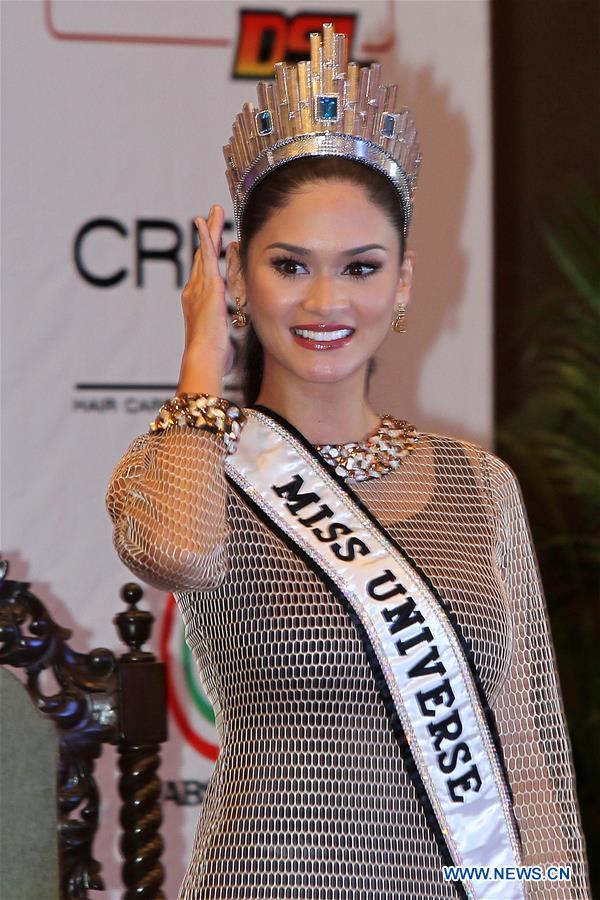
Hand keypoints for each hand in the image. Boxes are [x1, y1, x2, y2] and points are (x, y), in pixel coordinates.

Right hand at [180, 204, 233, 380]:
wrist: (204, 358)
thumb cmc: (213, 358)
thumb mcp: (222, 343)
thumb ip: (225, 339)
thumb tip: (228, 350)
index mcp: (197, 304)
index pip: (203, 276)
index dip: (207, 260)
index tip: (211, 246)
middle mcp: (194, 292)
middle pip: (201, 259)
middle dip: (206, 238)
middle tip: (208, 218)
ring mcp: (199, 287)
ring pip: (204, 252)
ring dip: (208, 230)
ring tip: (213, 211)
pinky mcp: (208, 286)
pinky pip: (206, 256)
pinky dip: (205, 237)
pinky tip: (204, 221)